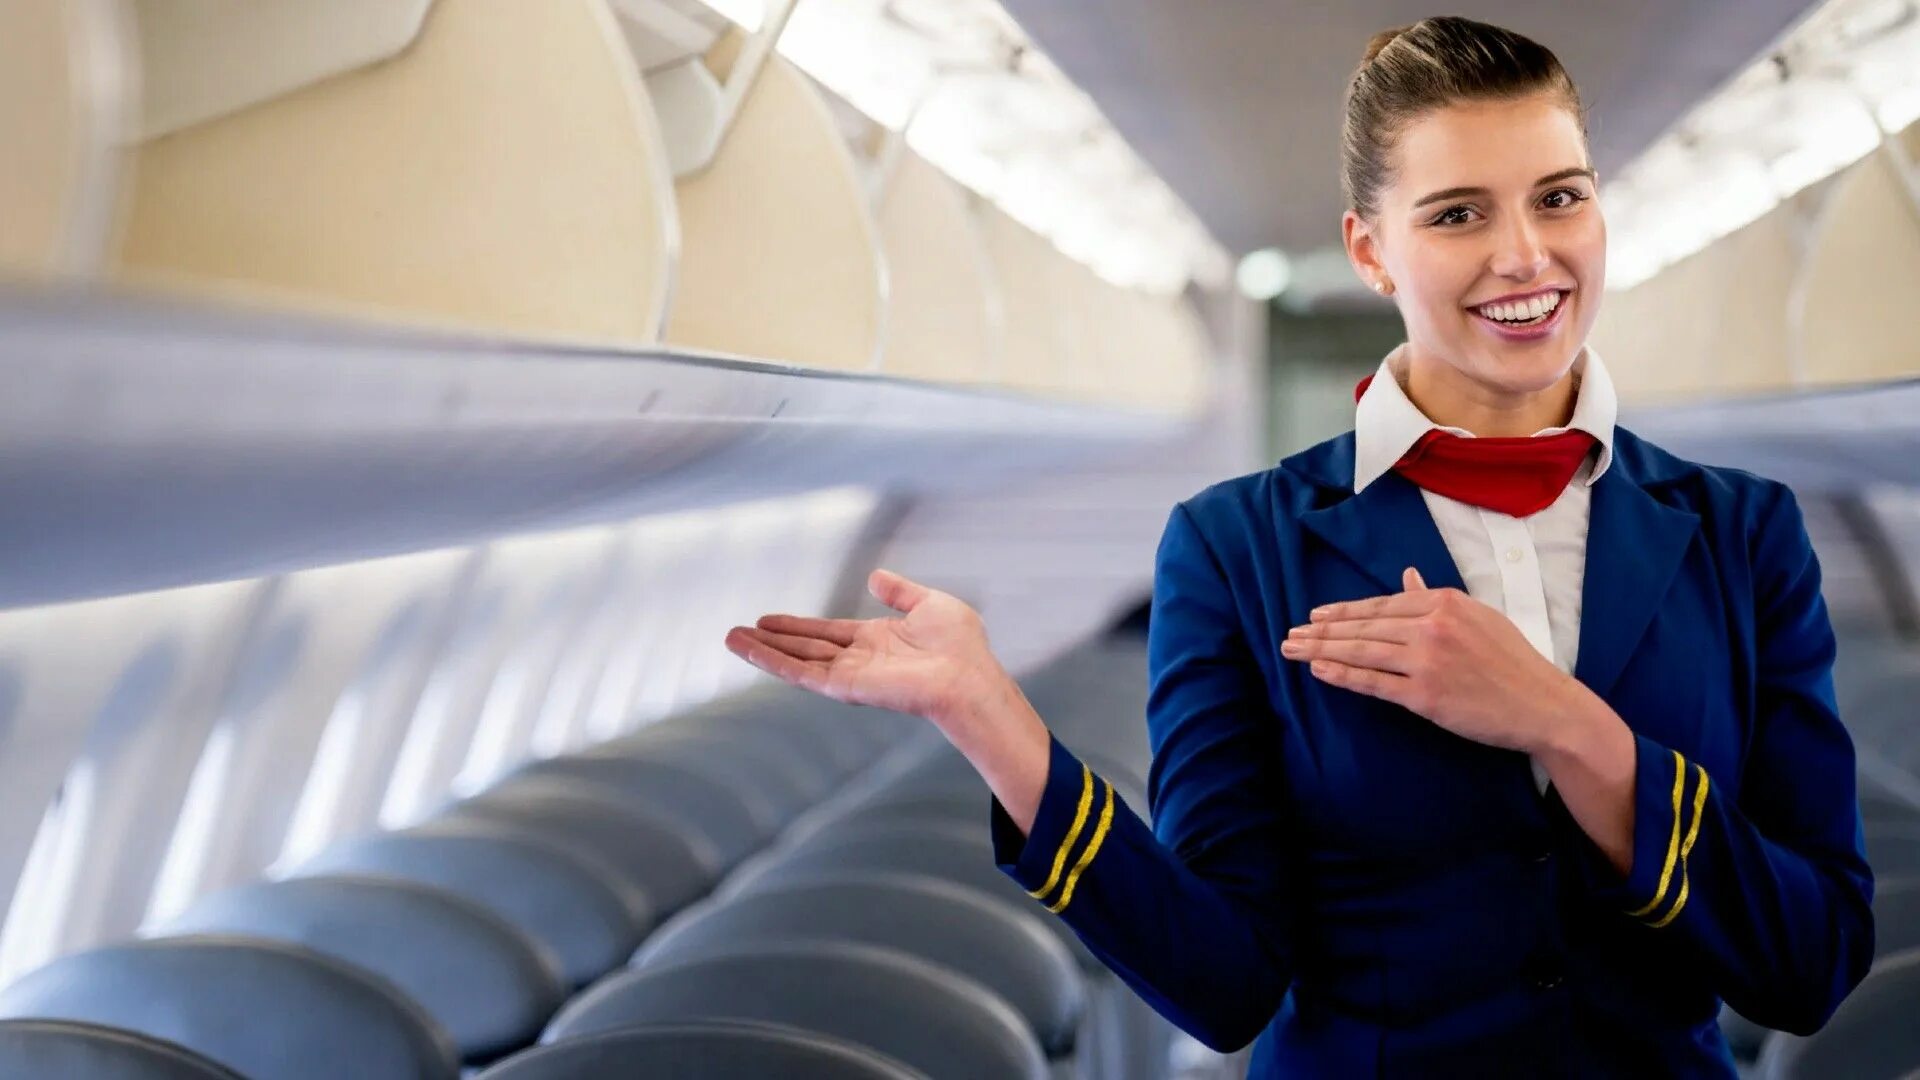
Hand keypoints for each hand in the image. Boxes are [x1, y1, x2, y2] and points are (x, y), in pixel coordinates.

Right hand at [724, 568, 1007, 726]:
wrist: (968, 677)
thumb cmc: (961, 646)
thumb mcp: (929, 604)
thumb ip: (899, 592)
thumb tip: (876, 577)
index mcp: (877, 641)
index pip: (827, 632)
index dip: (796, 626)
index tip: (767, 619)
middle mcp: (859, 660)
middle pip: (804, 647)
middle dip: (771, 640)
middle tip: (737, 632)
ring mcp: (849, 675)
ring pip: (796, 662)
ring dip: (762, 652)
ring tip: (730, 639)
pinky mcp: (844, 687)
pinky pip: (801, 673)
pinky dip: (773, 663)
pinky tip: (750, 650)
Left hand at [1280, 567, 1589, 754]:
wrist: (1542, 704)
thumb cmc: (1513, 662)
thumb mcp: (1478, 617)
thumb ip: (1436, 598)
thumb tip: (1407, 576)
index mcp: (1445, 602)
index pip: (1382, 605)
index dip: (1345, 611)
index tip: (1316, 615)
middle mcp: (1432, 626)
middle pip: (1365, 626)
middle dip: (1322, 630)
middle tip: (1290, 632)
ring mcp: (1427, 661)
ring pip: (1362, 651)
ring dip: (1321, 650)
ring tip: (1292, 649)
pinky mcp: (1424, 695)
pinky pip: (1373, 682)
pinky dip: (1342, 675)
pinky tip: (1318, 670)